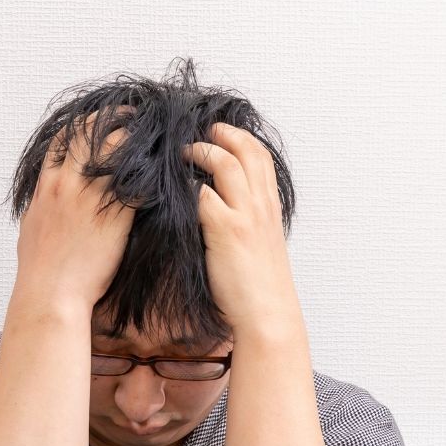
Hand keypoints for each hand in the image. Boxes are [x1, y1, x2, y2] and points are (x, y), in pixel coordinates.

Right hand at [14, 108, 135, 311]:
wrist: (51, 293)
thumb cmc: (40, 269)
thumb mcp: (32, 227)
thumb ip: (40, 205)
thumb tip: (42, 198)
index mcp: (47, 186)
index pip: (63, 139)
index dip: (83, 123)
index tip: (99, 118)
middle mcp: (67, 184)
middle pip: (90, 133)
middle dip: (113, 118)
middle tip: (133, 115)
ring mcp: (91, 198)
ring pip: (117, 149)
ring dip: (136, 138)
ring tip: (154, 136)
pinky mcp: (116, 215)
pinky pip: (139, 182)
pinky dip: (152, 173)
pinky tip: (164, 172)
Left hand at [184, 121, 300, 332]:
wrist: (266, 313)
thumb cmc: (259, 286)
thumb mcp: (260, 243)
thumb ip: (247, 219)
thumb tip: (220, 205)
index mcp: (271, 206)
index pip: (261, 156)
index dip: (240, 137)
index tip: (220, 132)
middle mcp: (261, 204)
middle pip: (245, 150)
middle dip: (221, 133)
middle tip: (199, 131)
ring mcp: (245, 215)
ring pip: (225, 163)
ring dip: (200, 152)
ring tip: (182, 153)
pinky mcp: (225, 230)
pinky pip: (203, 195)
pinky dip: (187, 188)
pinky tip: (174, 191)